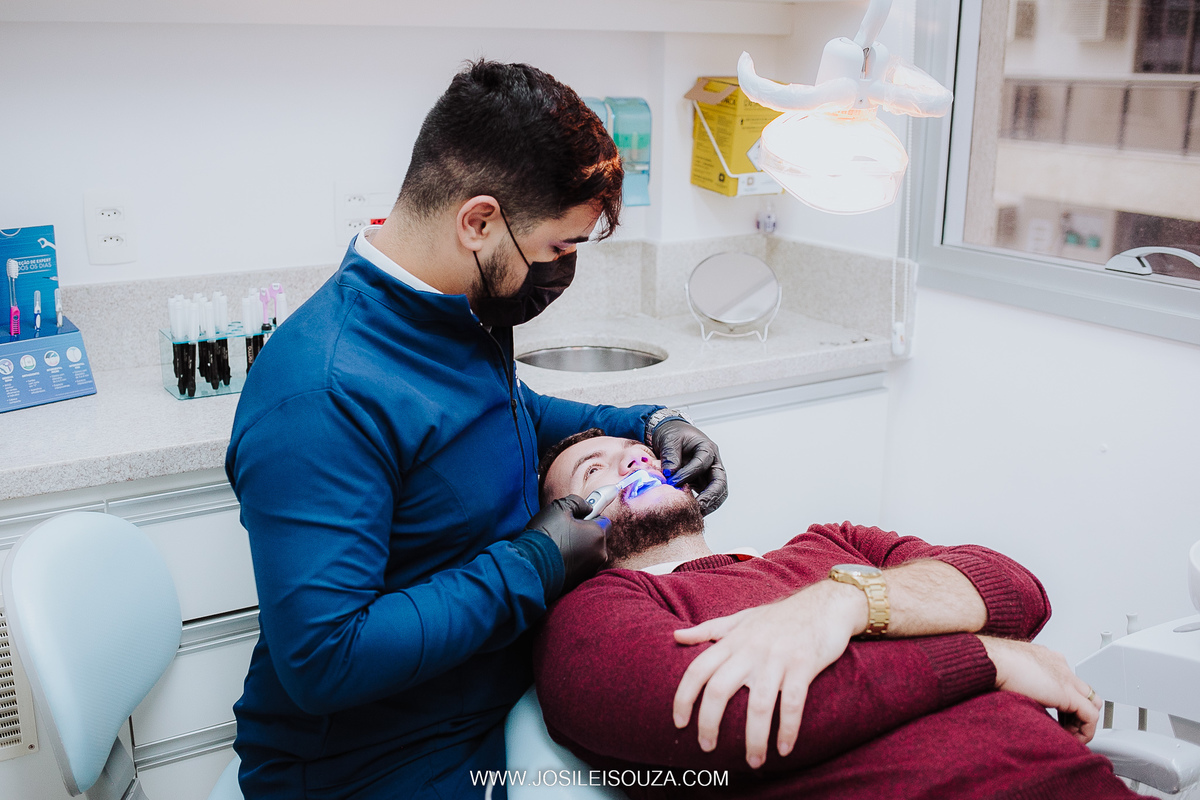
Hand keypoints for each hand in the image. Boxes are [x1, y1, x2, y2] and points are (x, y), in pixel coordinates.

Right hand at [525, 495, 607, 591]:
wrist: (531, 567)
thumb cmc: (545, 536)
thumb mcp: (559, 508)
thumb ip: (578, 503)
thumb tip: (587, 506)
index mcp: (598, 535)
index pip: (604, 520)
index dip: (591, 516)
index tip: (579, 516)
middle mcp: (599, 554)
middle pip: (597, 538)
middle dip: (584, 533)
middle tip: (564, 530)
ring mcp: (590, 570)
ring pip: (588, 553)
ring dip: (578, 548)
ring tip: (558, 546)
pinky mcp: (579, 582)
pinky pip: (579, 566)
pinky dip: (572, 562)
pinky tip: (556, 558)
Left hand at [650, 420, 727, 514]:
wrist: (670, 433)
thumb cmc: (672, 433)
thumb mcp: (669, 440)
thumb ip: (670, 456)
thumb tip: (670, 474)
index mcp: (707, 448)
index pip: (702, 463)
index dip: (688, 474)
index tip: (673, 482)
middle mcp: (712, 463)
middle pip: (720, 482)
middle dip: (710, 497)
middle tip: (697, 508)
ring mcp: (708, 474)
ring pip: (717, 493)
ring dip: (709, 504)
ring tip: (696, 514)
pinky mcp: (701, 483)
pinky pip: (706, 496)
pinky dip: (701, 505)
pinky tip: (691, 512)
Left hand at [671, 581, 865, 767]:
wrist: (826, 604)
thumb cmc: (781, 616)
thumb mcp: (742, 618)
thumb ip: (709, 630)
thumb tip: (676, 635)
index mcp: (732, 640)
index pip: (698, 669)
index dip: (683, 697)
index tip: (679, 722)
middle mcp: (750, 649)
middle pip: (719, 690)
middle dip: (709, 724)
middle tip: (707, 748)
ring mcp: (778, 658)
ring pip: (759, 705)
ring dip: (754, 739)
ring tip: (753, 762)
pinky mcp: (805, 665)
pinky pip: (793, 703)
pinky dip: (788, 729)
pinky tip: (785, 749)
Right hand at [979, 636, 1101, 743]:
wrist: (990, 659)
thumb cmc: (992, 663)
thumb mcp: (1010, 671)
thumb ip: (1021, 681)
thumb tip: (1015, 693)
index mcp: (1047, 658)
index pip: (1068, 681)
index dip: (1065, 702)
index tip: (1056, 716)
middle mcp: (1060, 666)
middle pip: (1085, 692)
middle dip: (1078, 712)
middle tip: (1066, 727)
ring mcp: (1066, 678)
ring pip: (1092, 703)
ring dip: (1083, 723)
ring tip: (1069, 735)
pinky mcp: (1067, 693)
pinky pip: (1090, 716)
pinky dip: (1085, 731)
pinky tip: (1072, 738)